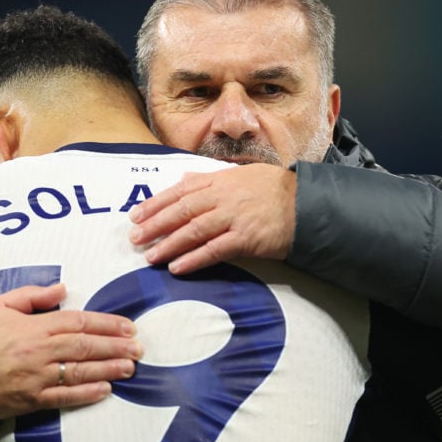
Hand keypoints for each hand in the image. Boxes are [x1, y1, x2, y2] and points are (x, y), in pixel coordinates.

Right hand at [0, 283, 141, 419]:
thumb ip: (32, 295)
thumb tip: (63, 289)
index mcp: (34, 327)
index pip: (78, 322)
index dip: (106, 324)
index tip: (127, 326)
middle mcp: (39, 353)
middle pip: (85, 347)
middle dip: (115, 347)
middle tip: (138, 347)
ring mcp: (36, 378)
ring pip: (80, 372)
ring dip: (108, 369)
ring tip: (130, 367)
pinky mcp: (31, 400)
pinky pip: (64, 397)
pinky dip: (86, 394)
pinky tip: (105, 390)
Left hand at [127, 164, 295, 273]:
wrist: (306, 204)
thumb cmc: (274, 189)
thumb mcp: (241, 174)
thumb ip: (210, 177)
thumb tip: (183, 179)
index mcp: (220, 180)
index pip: (180, 191)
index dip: (155, 204)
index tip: (135, 215)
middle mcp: (223, 197)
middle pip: (181, 211)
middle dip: (155, 225)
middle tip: (135, 238)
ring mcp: (234, 218)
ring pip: (193, 231)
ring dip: (169, 244)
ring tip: (150, 256)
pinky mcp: (245, 239)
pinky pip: (214, 250)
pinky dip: (194, 259)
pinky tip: (177, 267)